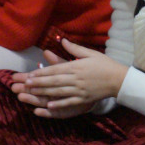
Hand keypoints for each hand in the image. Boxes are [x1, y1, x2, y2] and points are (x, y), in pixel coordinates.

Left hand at [10, 39, 127, 117]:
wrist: (119, 79)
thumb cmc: (105, 64)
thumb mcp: (91, 53)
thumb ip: (75, 48)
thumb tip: (62, 40)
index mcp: (77, 66)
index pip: (56, 69)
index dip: (42, 72)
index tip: (30, 74)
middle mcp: (76, 78)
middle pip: (54, 81)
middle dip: (39, 82)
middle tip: (25, 83)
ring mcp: (80, 90)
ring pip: (59, 91)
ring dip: (45, 92)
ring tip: (32, 92)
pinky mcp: (84, 99)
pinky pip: (69, 102)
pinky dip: (59, 104)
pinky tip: (49, 104)